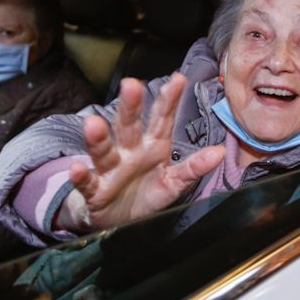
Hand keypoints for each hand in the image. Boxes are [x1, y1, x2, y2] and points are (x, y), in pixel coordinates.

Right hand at [60, 74, 224, 231]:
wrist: (117, 220)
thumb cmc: (146, 193)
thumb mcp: (174, 182)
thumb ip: (194, 167)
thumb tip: (221, 152)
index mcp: (152, 146)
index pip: (162, 119)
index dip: (169, 100)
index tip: (178, 79)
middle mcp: (129, 152)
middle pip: (129, 126)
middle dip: (130, 107)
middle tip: (131, 85)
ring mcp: (110, 169)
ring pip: (104, 150)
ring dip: (99, 137)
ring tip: (93, 123)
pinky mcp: (94, 190)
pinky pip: (87, 182)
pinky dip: (81, 176)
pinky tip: (77, 168)